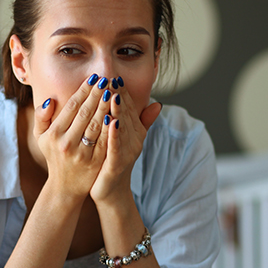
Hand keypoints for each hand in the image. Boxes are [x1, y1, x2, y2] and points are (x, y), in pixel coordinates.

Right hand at [33, 74, 114, 199]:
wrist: (65, 187)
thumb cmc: (54, 156)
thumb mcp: (41, 138)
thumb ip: (42, 117)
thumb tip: (50, 100)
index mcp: (55, 134)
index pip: (72, 107)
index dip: (84, 91)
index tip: (94, 78)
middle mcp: (67, 143)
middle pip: (86, 113)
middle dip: (98, 94)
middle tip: (107, 79)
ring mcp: (83, 154)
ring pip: (98, 125)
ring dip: (107, 106)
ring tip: (114, 91)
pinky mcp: (96, 162)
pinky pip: (106, 141)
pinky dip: (113, 126)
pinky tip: (118, 113)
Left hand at [89, 86, 161, 205]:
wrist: (112, 192)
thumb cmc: (115, 162)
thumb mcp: (128, 139)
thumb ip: (141, 121)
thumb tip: (158, 103)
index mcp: (135, 131)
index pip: (129, 107)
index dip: (123, 92)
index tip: (115, 76)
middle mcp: (134, 140)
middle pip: (125, 114)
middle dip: (119, 96)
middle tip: (112, 78)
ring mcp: (127, 152)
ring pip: (121, 127)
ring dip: (117, 110)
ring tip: (112, 94)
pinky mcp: (117, 164)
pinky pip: (116, 146)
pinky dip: (114, 134)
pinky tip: (110, 121)